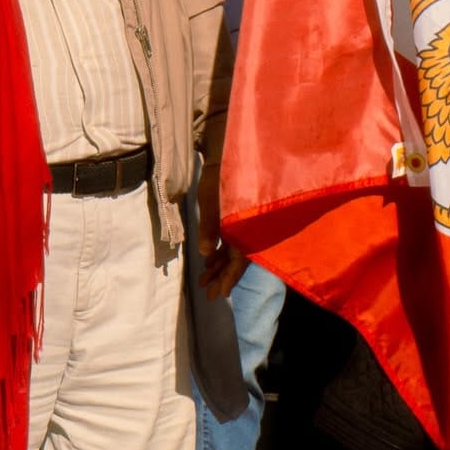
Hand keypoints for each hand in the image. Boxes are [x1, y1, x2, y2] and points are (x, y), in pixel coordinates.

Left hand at [196, 160, 247, 299]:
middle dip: (222, 277)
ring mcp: (241, 225)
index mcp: (243, 227)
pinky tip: (209, 260)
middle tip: (209, 294)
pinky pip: (230, 241)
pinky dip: (220, 252)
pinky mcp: (236, 218)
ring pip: (232, 252)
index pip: (238, 260)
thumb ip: (210, 226)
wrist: (229, 155)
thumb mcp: (211, 201)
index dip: (229, 278)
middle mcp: (245, 229)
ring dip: (218, 266)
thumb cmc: (220, 177)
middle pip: (236, 260)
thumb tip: (206, 253)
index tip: (220, 294)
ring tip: (204, 280)